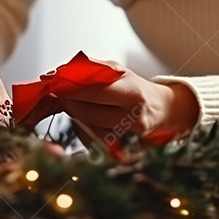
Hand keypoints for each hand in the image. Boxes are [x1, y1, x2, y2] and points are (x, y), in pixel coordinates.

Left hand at [21, 63, 198, 142]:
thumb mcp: (118, 71)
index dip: (71, 89)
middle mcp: (133, 116)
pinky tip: (84, 119)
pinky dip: (84, 129)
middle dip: (68, 103)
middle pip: (88, 113)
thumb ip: (91, 69)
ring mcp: (128, 136)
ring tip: (72, 104)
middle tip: (56, 94)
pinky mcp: (124, 149)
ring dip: (74, 116)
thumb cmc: (136, 88)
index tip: (55, 83)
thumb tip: (62, 71)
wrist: (163, 111)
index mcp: (132, 91)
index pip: (95, 91)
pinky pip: (95, 140)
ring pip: (89, 129)